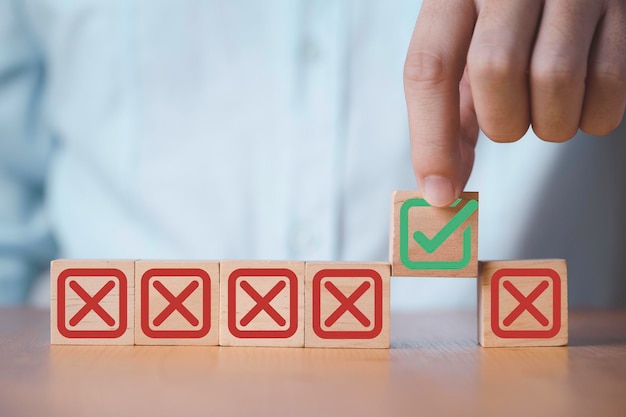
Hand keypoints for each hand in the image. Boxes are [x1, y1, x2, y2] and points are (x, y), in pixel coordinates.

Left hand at [404, 0, 625, 205]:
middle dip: (501, 123)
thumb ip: (452, 108)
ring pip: (556, 76)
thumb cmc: (504, 20)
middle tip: (509, 123)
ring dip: (549, 122)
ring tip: (546, 109)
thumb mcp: (466, 49)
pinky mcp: (621, 6)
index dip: (431, 140)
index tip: (439, 191)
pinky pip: (611, 81)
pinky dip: (593, 116)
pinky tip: (581, 102)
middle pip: (495, 68)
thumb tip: (440, 184)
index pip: (429, 67)